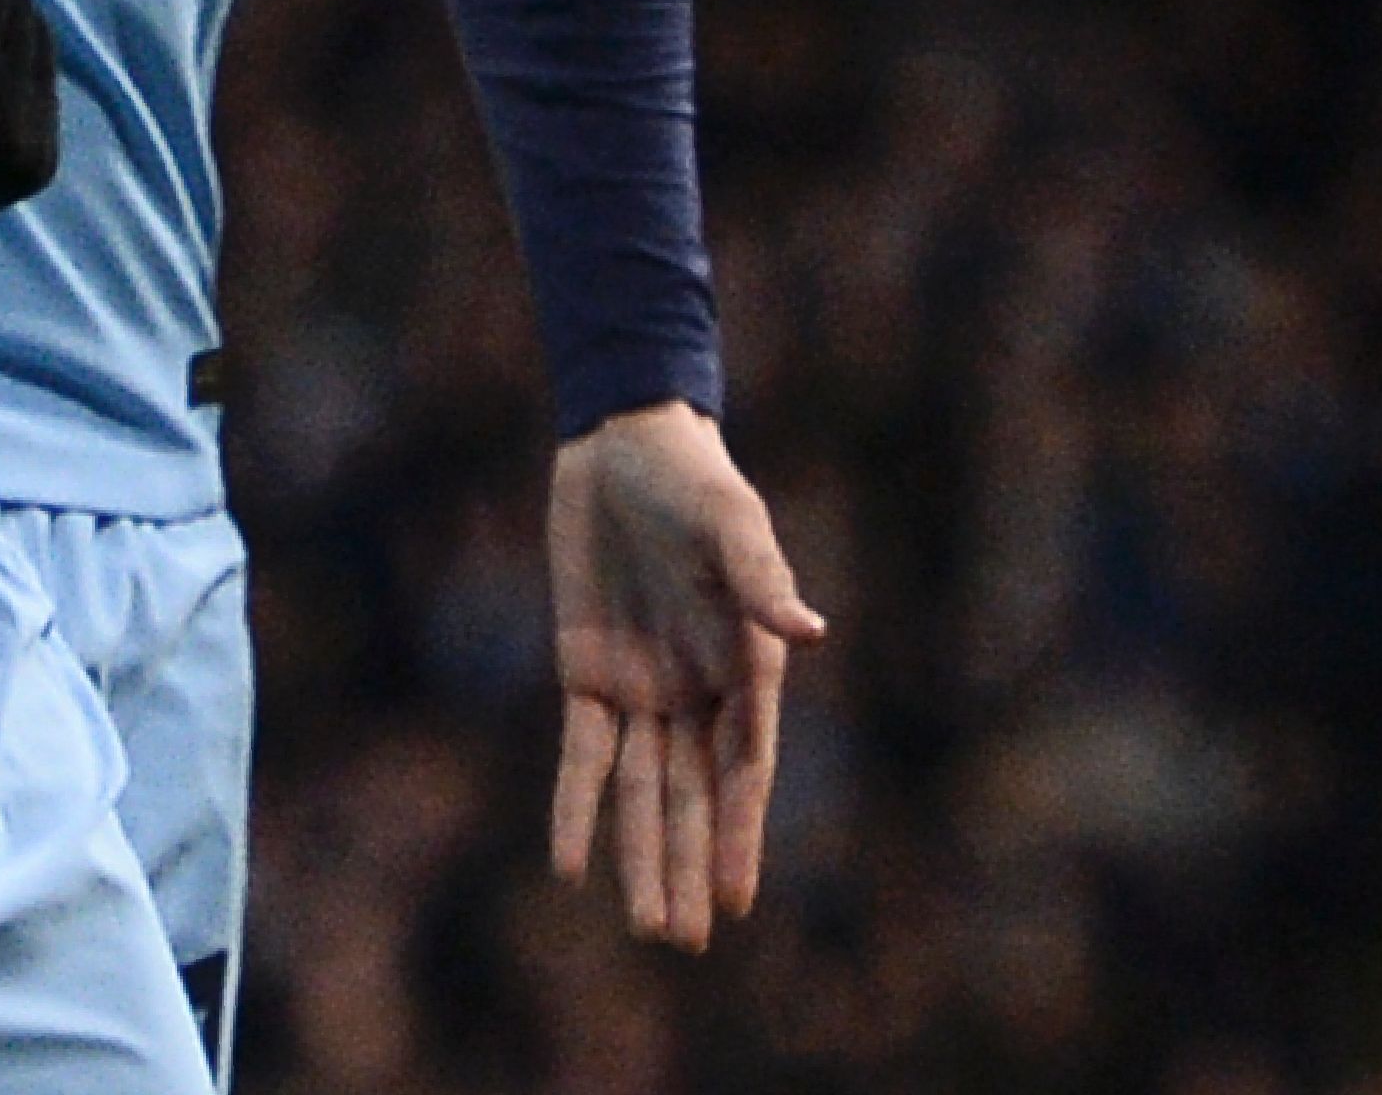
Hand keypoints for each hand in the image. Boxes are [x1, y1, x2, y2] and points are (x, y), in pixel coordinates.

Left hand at [547, 399, 822, 948]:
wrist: (622, 441)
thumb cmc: (694, 479)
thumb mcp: (730, 522)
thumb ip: (761, 581)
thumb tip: (810, 631)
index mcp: (745, 665)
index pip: (743, 767)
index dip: (737, 832)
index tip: (736, 897)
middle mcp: (697, 690)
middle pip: (691, 795)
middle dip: (687, 865)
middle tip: (686, 939)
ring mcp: (642, 686)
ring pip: (640, 790)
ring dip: (642, 856)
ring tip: (651, 928)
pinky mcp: (586, 670)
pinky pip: (582, 752)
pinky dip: (576, 807)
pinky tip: (571, 865)